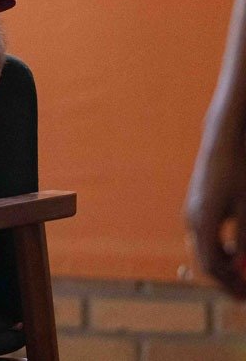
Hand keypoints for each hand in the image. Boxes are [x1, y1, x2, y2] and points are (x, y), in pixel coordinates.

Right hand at [186, 143, 245, 296]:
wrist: (223, 141)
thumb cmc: (238, 172)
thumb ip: (245, 239)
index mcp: (202, 222)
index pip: (211, 265)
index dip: (229, 284)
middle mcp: (192, 220)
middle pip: (206, 259)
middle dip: (227, 278)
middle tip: (245, 290)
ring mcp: (192, 212)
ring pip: (205, 249)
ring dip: (225, 263)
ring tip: (243, 269)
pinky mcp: (197, 206)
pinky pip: (206, 236)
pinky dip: (221, 248)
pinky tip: (236, 248)